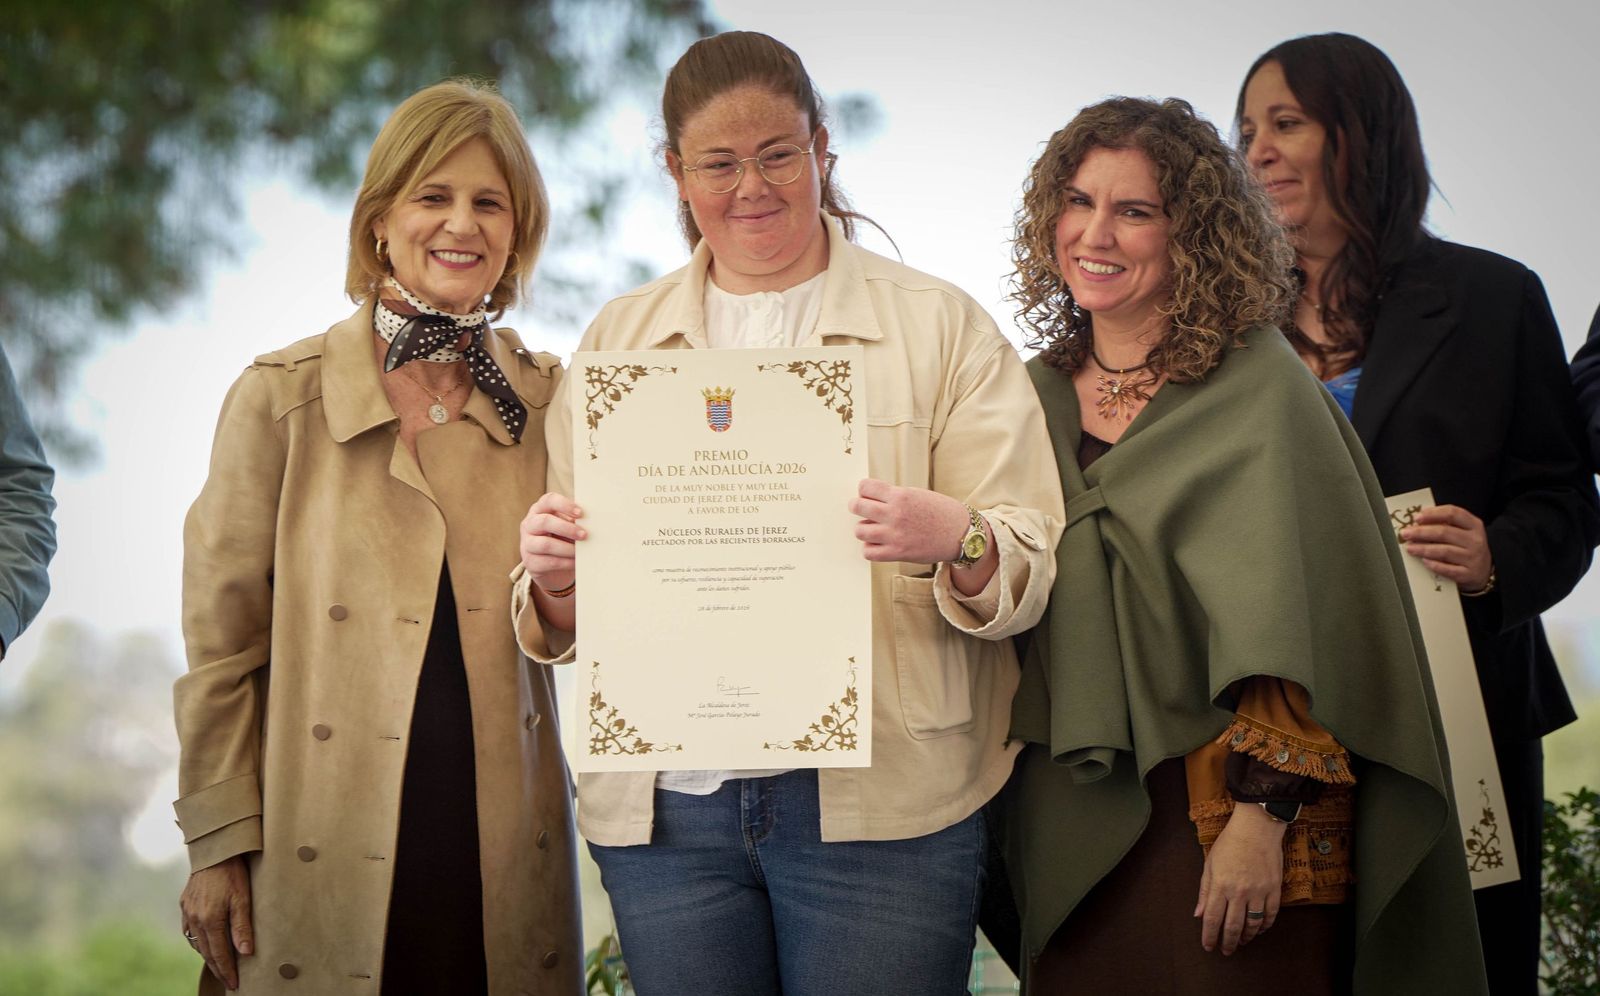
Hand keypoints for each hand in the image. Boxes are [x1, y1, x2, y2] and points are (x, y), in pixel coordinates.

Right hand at [179, 855, 253, 989]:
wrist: (214, 850)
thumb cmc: (233, 873)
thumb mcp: (243, 899)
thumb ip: (242, 927)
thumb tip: (245, 953)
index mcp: (210, 920)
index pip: (219, 954)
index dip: (227, 971)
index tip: (234, 984)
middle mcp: (195, 919)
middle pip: (206, 952)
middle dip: (218, 968)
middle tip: (228, 982)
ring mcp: (187, 912)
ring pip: (196, 942)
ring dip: (207, 956)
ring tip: (219, 966)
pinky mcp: (184, 904)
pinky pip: (189, 930)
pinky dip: (198, 941)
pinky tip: (205, 944)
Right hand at [520, 492, 584, 591]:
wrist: (554, 569)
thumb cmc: (563, 539)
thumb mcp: (568, 527)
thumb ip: (575, 521)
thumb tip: (591, 523)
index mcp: (540, 509)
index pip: (549, 500)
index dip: (564, 505)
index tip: (580, 513)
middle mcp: (529, 524)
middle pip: (545, 521)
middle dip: (567, 528)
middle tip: (584, 535)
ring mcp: (527, 544)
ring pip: (545, 544)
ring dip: (567, 548)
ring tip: (580, 552)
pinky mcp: (530, 562)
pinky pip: (548, 562)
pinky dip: (565, 562)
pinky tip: (575, 562)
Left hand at [848, 479, 969, 563]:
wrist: (961, 533)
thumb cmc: (942, 512)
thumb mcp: (918, 495)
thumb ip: (895, 496)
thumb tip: (873, 499)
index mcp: (900, 495)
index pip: (865, 487)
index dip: (864, 491)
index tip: (868, 495)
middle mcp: (894, 514)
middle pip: (857, 506)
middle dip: (857, 506)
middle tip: (862, 510)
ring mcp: (894, 535)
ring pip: (859, 530)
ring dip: (863, 529)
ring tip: (873, 529)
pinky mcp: (897, 553)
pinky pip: (868, 552)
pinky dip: (870, 548)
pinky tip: (878, 544)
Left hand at [1195, 803, 1284, 955]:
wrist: (1256, 828)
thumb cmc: (1230, 843)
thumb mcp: (1210, 864)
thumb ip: (1205, 891)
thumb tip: (1199, 914)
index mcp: (1220, 885)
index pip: (1213, 919)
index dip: (1209, 936)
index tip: (1208, 947)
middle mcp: (1239, 892)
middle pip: (1233, 926)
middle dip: (1228, 942)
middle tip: (1226, 951)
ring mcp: (1259, 891)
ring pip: (1253, 924)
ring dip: (1247, 937)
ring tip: (1242, 942)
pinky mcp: (1274, 889)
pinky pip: (1271, 914)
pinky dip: (1265, 925)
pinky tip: (1260, 929)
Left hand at [1399, 504, 1492, 591]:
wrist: (1484, 571)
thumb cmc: (1467, 547)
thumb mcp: (1463, 532)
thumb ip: (1445, 524)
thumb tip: (1417, 522)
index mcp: (1474, 525)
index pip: (1453, 513)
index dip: (1433, 514)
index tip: (1416, 517)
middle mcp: (1475, 540)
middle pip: (1444, 532)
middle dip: (1421, 532)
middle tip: (1405, 533)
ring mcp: (1473, 558)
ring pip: (1444, 551)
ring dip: (1424, 549)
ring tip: (1410, 548)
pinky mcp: (1469, 574)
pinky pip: (1448, 569)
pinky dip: (1435, 565)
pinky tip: (1424, 561)